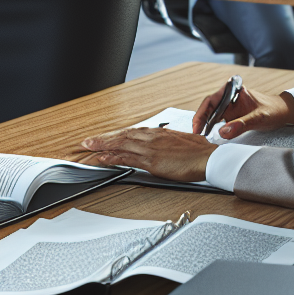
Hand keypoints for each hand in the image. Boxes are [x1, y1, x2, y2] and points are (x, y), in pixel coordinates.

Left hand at [81, 128, 216, 181]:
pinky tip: (102, 158)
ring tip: (87, 148)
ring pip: (120, 145)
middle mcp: (151, 137)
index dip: (114, 136)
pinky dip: (113, 157)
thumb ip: (166, 143)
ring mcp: (150, 149)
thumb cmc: (197, 151)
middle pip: (121, 136)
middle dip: (102, 139)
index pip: (130, 133)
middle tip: (85, 143)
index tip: (102, 138)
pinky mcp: (151, 161)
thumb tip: (162, 145)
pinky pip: (127, 158)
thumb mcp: (179, 142)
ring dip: (101, 146)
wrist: (207, 157)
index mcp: (157, 133)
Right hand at [191, 86, 293, 140]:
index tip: (197, 126)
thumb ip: (241, 124)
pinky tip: (210, 136)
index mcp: (233, 91)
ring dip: (206, 125)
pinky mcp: (232, 115)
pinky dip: (213, 128)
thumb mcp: (259, 118)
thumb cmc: (273, 110)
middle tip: (196, 134)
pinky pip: (219, 121)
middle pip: (209, 108)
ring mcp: (230, 107)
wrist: (284, 112)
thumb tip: (223, 132)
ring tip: (200, 137)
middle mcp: (229, 97)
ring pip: (212, 115)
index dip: (202, 113)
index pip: (212, 100)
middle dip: (201, 120)